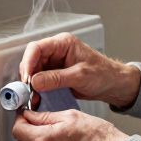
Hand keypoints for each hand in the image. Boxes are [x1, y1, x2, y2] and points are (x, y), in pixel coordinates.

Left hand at [11, 109, 128, 140]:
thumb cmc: (97, 136)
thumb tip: (30, 115)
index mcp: (43, 139)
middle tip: (37, 121)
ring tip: (51, 132)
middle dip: (26, 130)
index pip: (17, 129)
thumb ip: (45, 116)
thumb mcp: (69, 116)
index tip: (26, 114)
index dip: (20, 119)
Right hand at [19, 33, 140, 108]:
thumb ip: (56, 78)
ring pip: (34, 70)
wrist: (113, 84)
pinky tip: (38, 96)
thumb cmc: (103, 74)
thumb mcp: (80, 76)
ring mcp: (55, 62)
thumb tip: (35, 81)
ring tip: (33, 96)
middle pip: (32, 59)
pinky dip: (37, 88)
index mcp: (63, 43)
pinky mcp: (56, 74)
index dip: (28, 62)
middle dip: (28, 75)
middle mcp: (57, 50)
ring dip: (31, 83)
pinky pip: (41, 79)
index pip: (37, 48)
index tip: (26, 77)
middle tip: (27, 90)